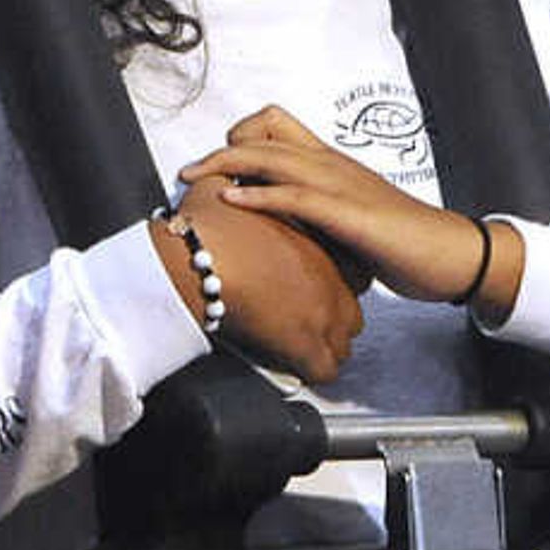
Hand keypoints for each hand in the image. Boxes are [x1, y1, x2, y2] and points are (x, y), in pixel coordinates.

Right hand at [163, 188, 362, 385]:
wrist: (197, 262)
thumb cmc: (208, 233)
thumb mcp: (217, 191)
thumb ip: (225, 182)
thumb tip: (216, 179)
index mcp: (317, 240)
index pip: (348, 265)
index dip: (331, 274)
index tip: (312, 280)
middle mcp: (328, 278)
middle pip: (352, 304)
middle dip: (332, 311)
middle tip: (306, 311)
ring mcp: (321, 312)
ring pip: (342, 341)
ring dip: (324, 344)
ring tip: (302, 343)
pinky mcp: (306, 344)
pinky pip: (324, 368)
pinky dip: (312, 369)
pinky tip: (297, 365)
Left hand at [179, 108, 479, 303]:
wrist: (450, 254)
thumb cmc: (403, 241)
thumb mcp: (349, 221)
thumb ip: (316, 217)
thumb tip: (282, 231)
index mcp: (331, 163)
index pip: (277, 125)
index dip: (243, 136)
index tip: (220, 165)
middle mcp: (331, 164)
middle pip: (264, 134)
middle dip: (218, 151)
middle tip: (188, 173)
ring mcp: (340, 184)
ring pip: (272, 156)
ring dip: (226, 164)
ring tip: (194, 178)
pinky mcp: (348, 213)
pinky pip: (294, 195)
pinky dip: (257, 195)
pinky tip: (233, 201)